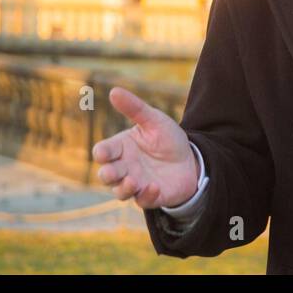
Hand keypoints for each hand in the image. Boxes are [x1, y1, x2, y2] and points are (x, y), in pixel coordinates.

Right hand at [92, 86, 198, 209]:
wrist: (190, 159)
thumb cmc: (167, 138)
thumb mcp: (153, 120)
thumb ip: (134, 108)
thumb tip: (114, 91)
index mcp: (121, 148)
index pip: (102, 152)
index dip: (101, 153)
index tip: (105, 152)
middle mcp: (124, 167)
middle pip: (106, 175)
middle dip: (108, 174)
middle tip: (115, 171)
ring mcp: (136, 183)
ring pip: (119, 192)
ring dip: (123, 188)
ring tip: (133, 181)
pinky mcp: (150, 196)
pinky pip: (142, 201)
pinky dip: (146, 195)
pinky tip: (155, 187)